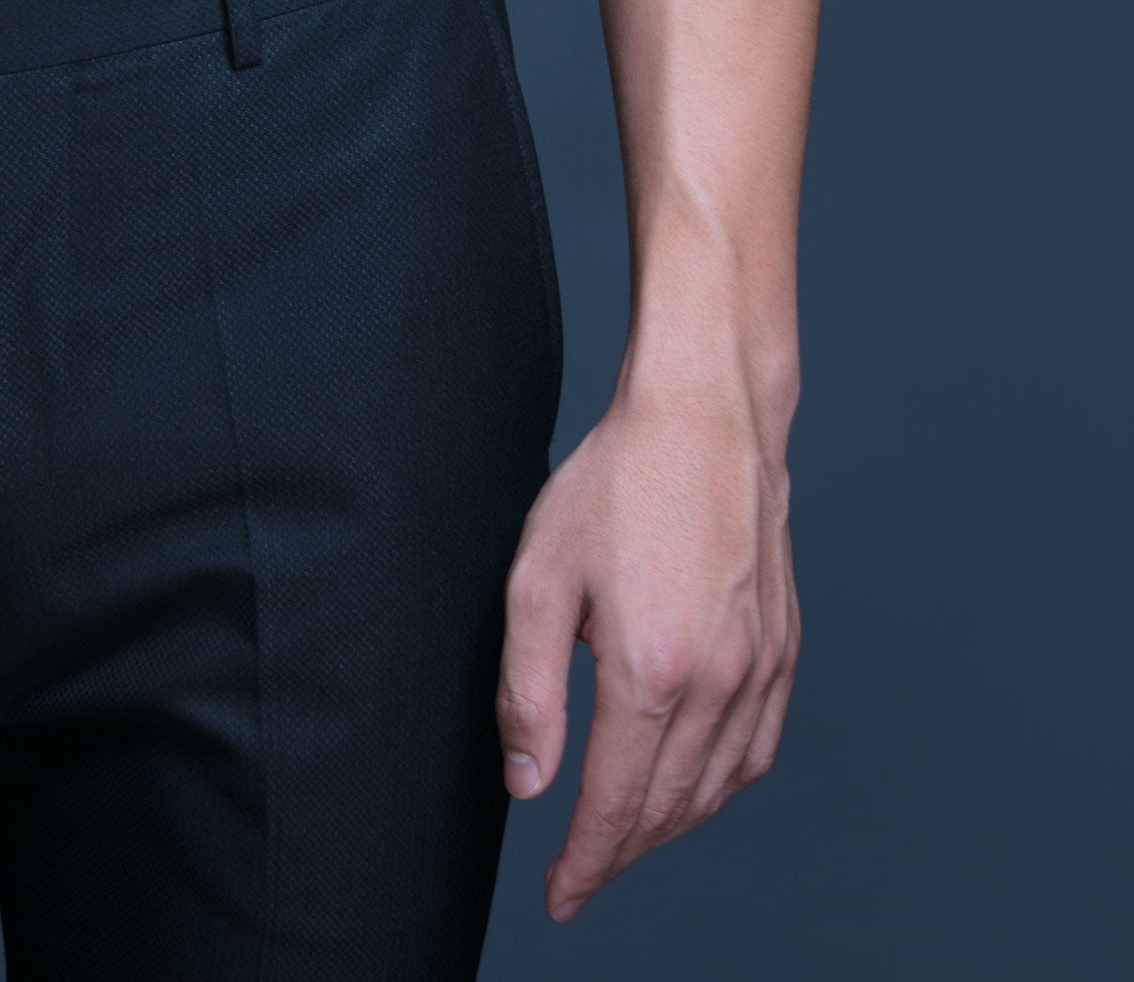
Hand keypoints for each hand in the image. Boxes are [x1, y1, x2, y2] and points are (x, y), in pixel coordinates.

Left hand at [496, 377, 799, 921]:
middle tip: (580, 875)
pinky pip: (757, 752)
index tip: (559, 897)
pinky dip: (722, 788)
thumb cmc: (617, 483)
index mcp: (652, 670)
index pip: (618, 806)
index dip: (585, 863)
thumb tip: (528, 784)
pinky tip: (692, 788)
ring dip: (670, 828)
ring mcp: (763, 670)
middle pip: (669, 810)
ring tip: (624, 838)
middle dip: (621, 855)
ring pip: (718, 790)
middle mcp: (720, 683)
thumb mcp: (539, 577)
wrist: (706, 418)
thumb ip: (528, 691)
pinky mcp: (786, 651)